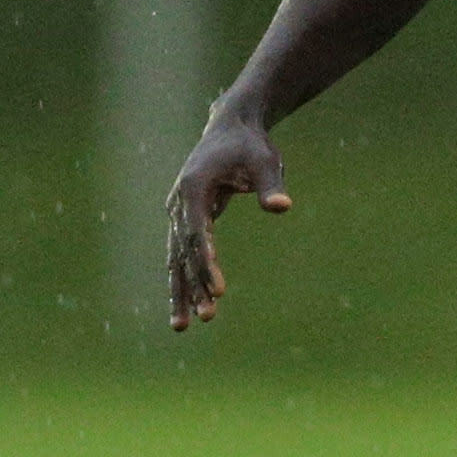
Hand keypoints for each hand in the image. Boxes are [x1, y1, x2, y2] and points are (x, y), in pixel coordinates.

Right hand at [164, 108, 292, 330]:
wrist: (230, 128)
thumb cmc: (250, 146)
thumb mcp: (265, 161)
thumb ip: (270, 185)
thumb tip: (281, 207)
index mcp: (193, 186)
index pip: (198, 233)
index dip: (207, 262)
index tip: (219, 289)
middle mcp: (178, 202)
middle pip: (183, 251)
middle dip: (194, 285)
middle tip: (207, 316)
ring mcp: (177, 212)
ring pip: (176, 258)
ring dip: (181, 291)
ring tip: (183, 327)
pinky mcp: (183, 220)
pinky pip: (180, 255)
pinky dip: (182, 280)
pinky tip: (184, 308)